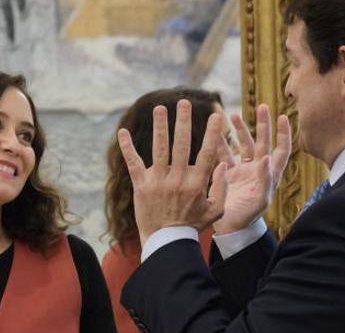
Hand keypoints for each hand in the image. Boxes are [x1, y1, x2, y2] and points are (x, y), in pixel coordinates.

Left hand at [117, 100, 228, 245]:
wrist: (166, 241)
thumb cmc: (192, 225)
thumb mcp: (215, 210)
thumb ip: (221, 188)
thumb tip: (222, 164)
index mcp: (196, 183)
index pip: (206, 152)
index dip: (212, 133)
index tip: (216, 115)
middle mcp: (177, 179)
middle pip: (181, 144)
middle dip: (183, 121)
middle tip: (184, 102)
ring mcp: (158, 181)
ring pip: (159, 149)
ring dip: (159, 127)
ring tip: (160, 108)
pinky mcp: (141, 186)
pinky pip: (133, 163)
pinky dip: (127, 147)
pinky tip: (122, 132)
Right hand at [211, 105, 291, 234]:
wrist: (229, 228)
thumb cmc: (248, 216)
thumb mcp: (259, 199)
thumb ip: (265, 178)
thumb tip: (268, 156)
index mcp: (270, 174)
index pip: (282, 150)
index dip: (283, 134)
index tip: (282, 116)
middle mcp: (258, 170)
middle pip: (262, 141)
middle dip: (262, 124)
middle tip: (262, 106)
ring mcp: (243, 171)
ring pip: (243, 144)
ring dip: (239, 130)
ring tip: (231, 115)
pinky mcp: (228, 173)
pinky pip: (225, 153)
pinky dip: (221, 142)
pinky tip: (215, 132)